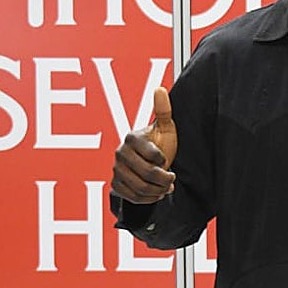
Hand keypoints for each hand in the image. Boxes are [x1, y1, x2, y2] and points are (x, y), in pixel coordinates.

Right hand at [111, 87, 177, 204]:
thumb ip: (163, 110)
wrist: (150, 163)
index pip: (154, 155)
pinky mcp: (116, 185)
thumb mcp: (165, 128)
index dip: (165, 160)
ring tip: (166, 186)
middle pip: (148, 173)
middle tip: (171, 178)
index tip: (167, 160)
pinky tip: (156, 193)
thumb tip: (159, 88)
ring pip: (141, 187)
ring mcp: (116, 170)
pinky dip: (149, 198)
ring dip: (158, 190)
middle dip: (165, 179)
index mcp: (131, 138)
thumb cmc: (160, 144)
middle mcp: (120, 154)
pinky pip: (133, 197)